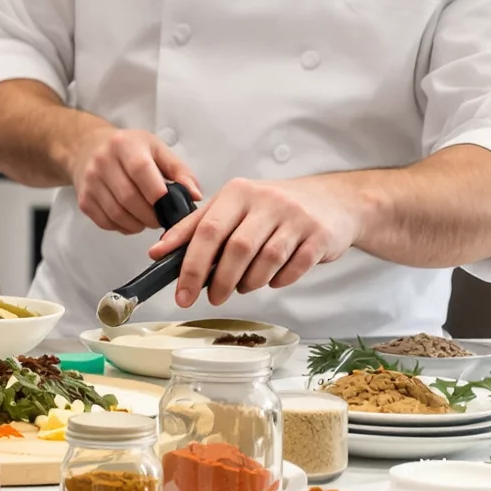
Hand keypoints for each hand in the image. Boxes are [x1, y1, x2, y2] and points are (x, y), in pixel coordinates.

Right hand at [64, 119, 201, 234]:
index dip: (156, 191)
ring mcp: (90, 182)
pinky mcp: (84, 200)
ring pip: (117, 214)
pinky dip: (124, 227)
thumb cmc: (128, 149)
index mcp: (124, 144)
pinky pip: (107, 222)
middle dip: (151, 215)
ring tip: (149, 219)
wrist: (87, 148)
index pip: (140, 169)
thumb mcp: (156, 149)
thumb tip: (195, 196)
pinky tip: (133, 220)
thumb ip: (179, 171)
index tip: (169, 205)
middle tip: (163, 219)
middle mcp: (102, 161)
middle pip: (128, 197)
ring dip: (139, 224)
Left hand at [151, 173, 365, 306]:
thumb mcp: (233, 206)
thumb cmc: (273, 207)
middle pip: (236, 248)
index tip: (180, 292)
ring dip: (249, 282)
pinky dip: (279, 280)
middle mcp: (266, 200)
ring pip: (266, 260)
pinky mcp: (319, 235)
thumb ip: (196, 226)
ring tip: (242, 286)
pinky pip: (294, 267)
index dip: (190, 264)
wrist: (332, 200)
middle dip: (219, 280)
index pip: (207, 230)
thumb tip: (159, 251)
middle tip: (212, 298)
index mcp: (238, 192)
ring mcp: (295, 217)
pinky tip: (272, 280)